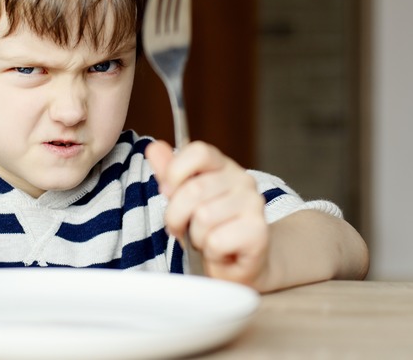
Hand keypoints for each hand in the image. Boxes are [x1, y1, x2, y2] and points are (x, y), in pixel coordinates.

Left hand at [146, 140, 268, 286]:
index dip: (175, 172)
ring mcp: (254, 203)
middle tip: (183, 228)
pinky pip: (216, 241)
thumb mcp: (182, 200)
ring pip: (203, 217)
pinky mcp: (258, 231)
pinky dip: (211, 252)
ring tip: (206, 240)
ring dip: (196, 237)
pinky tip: (221, 252)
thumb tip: (154, 147)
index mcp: (222, 166)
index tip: (168, 192)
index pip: (198, 152)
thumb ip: (169, 174)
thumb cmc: (209, 230)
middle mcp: (243, 180)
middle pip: (194, 189)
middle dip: (177, 215)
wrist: (238, 265)